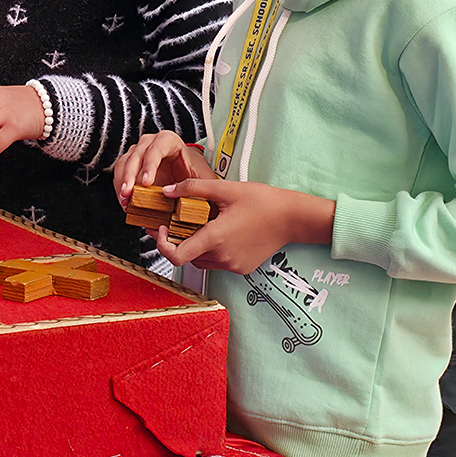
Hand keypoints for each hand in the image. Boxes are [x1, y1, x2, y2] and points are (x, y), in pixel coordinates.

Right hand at [112, 131, 216, 207]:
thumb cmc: (196, 173)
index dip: (150, 165)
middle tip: (129, 193)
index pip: (156, 149)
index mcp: (169, 140)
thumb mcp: (203, 178)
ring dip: (122, 182)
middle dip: (130, 175)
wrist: (189, 175)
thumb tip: (183, 197)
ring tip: (124, 200)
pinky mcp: (131, 165)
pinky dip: (120, 187)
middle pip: (135, 155)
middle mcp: (150, 143)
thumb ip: (196, 185)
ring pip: (124, 162)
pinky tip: (124, 201)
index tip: (147, 183)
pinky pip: (120, 173)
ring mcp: (138, 153)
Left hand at [153, 178, 335, 275]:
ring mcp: (233, 265)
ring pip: (201, 261)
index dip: (162, 244)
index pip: (175, 256)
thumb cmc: (262, 201)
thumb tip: (166, 190)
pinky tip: (221, 232)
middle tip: (180, 221)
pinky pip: (218, 263)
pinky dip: (213, 251)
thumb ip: (192, 188)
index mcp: (214, 238)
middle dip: (179, 240)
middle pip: (187, 256)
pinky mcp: (242, 268)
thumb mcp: (225, 189)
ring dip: (196, 246)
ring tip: (202, 224)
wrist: (293, 219)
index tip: (163, 228)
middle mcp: (222, 257)